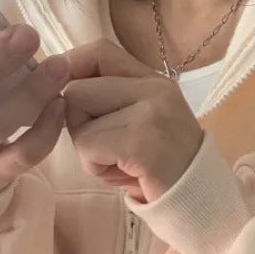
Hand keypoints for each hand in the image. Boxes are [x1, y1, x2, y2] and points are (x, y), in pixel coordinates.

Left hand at [61, 39, 204, 203]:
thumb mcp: (139, 124)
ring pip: (76, 115)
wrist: (198, 201)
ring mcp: (151, 113)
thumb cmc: (162, 171)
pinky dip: (95, 166)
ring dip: (86, 148)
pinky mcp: (142, 142)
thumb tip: (56, 88)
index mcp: (154, 82)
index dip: (72, 69)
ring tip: (118, 163)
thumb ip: (109, 100)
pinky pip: (87, 145)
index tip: (69, 99)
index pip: (99, 51)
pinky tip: (123, 174)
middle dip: (77, 123)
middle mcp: (155, 89)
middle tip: (107, 150)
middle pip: (77, 87)